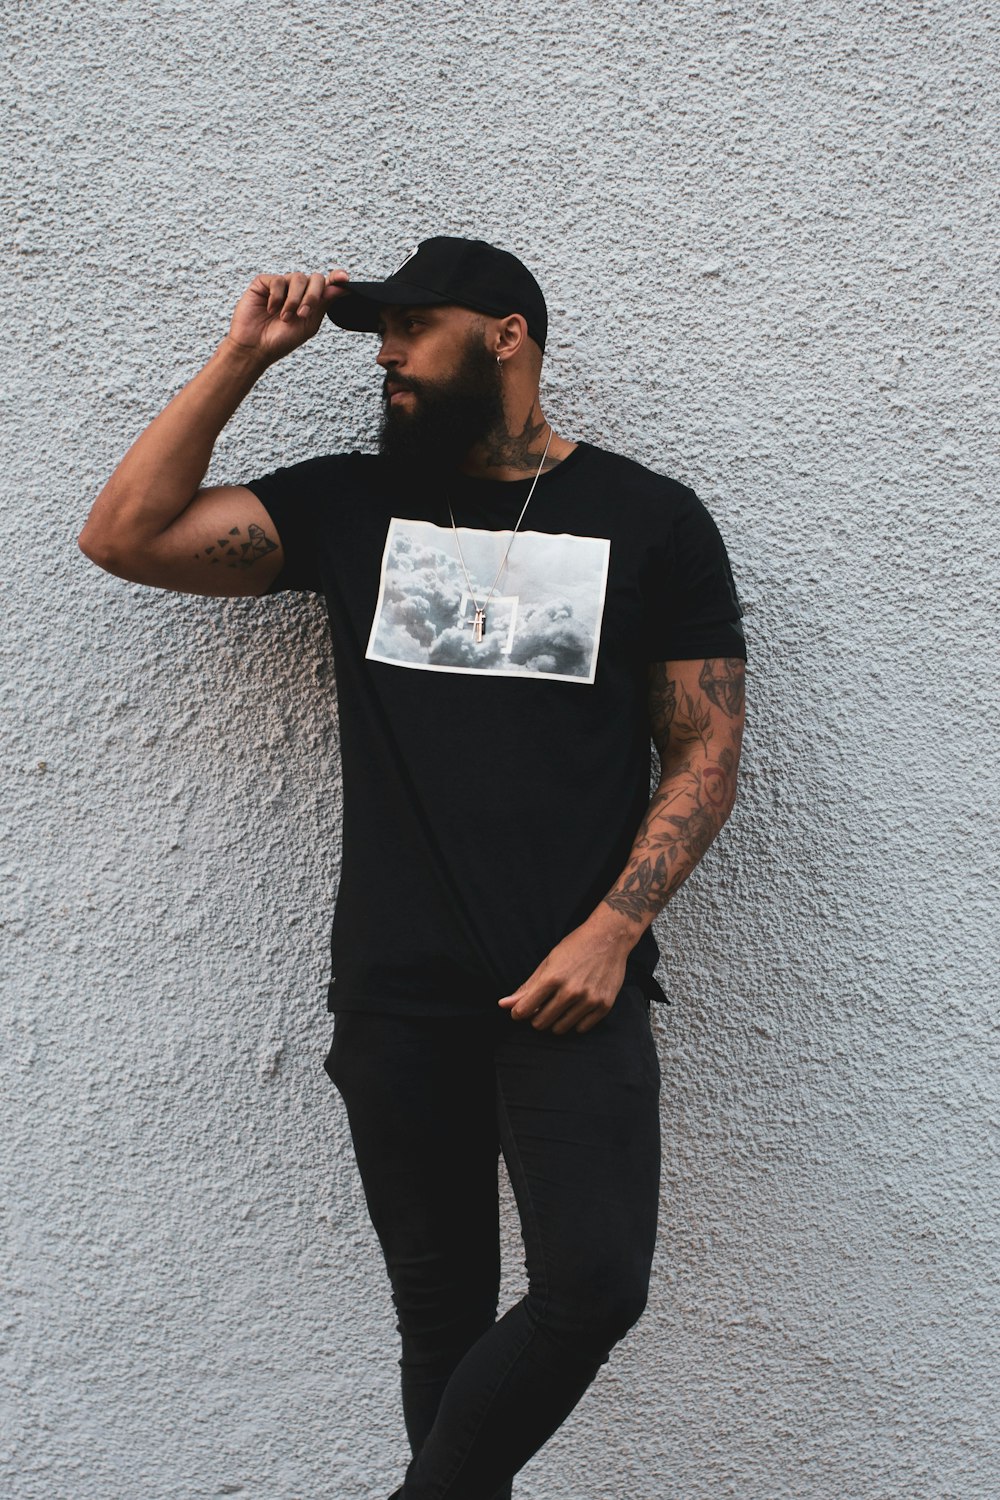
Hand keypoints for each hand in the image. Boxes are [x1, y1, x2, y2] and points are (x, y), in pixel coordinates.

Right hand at [225, 268, 350, 365]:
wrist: (255, 347)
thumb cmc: (281, 340)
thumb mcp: (308, 324)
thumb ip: (323, 304)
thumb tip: (342, 287)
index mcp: (311, 300)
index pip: (327, 284)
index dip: (337, 278)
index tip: (344, 278)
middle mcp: (297, 290)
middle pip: (315, 278)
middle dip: (312, 296)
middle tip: (303, 314)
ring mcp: (281, 285)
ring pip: (297, 278)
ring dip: (293, 300)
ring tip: (285, 317)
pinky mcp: (263, 283)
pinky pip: (277, 281)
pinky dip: (276, 297)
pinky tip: (270, 310)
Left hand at [497, 916, 633, 1034]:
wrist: (609, 937)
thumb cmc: (575, 947)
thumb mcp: (548, 963)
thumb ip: (527, 987)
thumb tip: (503, 1005)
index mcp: (552, 978)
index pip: (525, 1010)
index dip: (518, 1013)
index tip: (520, 1011)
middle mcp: (571, 991)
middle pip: (541, 1023)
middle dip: (537, 1018)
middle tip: (542, 1007)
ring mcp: (589, 999)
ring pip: (561, 1028)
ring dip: (555, 1022)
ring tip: (559, 1007)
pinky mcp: (604, 1005)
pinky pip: (582, 1028)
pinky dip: (575, 1022)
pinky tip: (575, 1009)